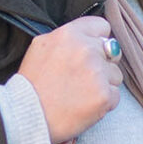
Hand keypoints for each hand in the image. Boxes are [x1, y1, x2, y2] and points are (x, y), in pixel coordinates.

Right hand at [19, 15, 123, 143]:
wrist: (27, 117)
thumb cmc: (31, 85)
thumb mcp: (41, 47)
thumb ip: (67, 38)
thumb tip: (90, 37)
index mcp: (69, 34)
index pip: (102, 27)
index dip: (97, 40)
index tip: (90, 53)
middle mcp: (86, 49)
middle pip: (111, 52)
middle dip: (101, 64)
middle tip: (81, 78)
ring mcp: (97, 72)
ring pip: (115, 74)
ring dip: (104, 83)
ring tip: (81, 93)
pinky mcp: (104, 95)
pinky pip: (115, 95)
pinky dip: (104, 102)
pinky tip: (85, 105)